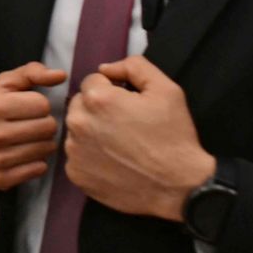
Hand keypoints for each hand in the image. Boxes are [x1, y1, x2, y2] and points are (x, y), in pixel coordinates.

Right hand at [0, 62, 67, 189]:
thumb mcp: (2, 84)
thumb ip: (31, 72)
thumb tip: (61, 75)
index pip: (42, 105)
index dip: (37, 104)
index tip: (25, 108)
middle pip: (48, 127)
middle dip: (43, 123)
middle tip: (30, 124)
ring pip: (46, 148)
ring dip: (41, 142)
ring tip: (27, 138)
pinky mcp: (0, 179)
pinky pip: (39, 168)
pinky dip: (35, 161)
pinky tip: (23, 154)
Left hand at [64, 56, 215, 220]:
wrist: (179, 186)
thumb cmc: (173, 136)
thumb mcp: (165, 89)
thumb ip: (134, 67)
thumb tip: (106, 68)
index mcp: (97, 99)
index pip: (93, 81)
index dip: (113, 90)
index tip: (129, 105)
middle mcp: (77, 122)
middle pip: (80, 104)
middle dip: (98, 109)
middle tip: (125, 124)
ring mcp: (73, 150)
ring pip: (76, 130)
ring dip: (93, 132)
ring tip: (121, 145)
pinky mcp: (74, 173)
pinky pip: (77, 156)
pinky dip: (91, 156)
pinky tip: (114, 162)